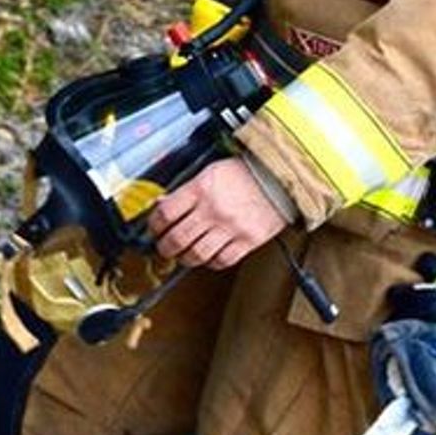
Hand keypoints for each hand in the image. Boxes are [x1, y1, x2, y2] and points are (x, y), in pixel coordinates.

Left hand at [147, 158, 288, 270]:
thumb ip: (186, 190)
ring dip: (184, 258)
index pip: (165, 213)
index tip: (154, 229)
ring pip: (196, 255)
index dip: (154, 225)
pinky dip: (210, 262)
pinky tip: (208, 255)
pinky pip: (221, 261)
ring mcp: (231, 227)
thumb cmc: (247, 173)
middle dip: (164, 247)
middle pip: (176, 239)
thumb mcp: (210, 172)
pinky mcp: (248, 241)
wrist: (281, 178)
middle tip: (164, 247)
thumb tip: (163, 204)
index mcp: (201, 189)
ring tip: (184, 254)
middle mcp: (214, 210)